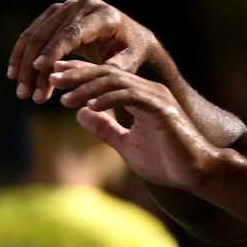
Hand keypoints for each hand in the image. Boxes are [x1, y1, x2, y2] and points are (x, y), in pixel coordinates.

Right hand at [8, 0, 163, 101]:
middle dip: (33, 67)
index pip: (73, 33)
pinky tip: (14, 74)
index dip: (53, 50)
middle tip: (25, 94)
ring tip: (22, 92)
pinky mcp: (55, 13)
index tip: (37, 68)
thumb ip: (111, 70)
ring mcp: (67, 7)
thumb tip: (88, 82)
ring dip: (24, 64)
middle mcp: (84, 5)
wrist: (128, 39)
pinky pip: (33, 33)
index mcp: (104, 16)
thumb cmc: (129, 54)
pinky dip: (22, 54)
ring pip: (36, 35)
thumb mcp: (128, 64)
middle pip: (49, 35)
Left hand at [57, 63, 217, 190]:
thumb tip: (81, 115)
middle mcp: (148, 91)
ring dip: (88, 87)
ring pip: (116, 82)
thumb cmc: (165, 160)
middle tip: (52, 75)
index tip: (55, 74)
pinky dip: (109, 99)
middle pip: (108, 73)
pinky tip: (89, 106)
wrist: (194, 173)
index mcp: (139, 96)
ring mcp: (156, 98)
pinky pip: (131, 97)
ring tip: (64, 97)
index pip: (105, 78)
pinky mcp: (162, 109)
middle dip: (78, 73)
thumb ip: (104, 128)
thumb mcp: (124, 144)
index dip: (80, 74)